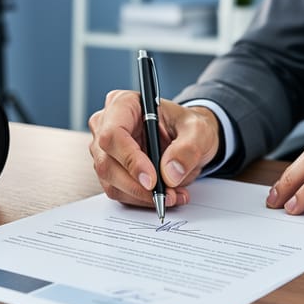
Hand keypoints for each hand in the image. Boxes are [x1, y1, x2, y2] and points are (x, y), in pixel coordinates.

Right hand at [88, 90, 220, 208]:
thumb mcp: (198, 130)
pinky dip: (142, 199)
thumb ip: (187, 149)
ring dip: (141, 195)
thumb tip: (169, 174)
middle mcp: (106, 125)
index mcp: (123, 104)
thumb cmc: (187, 126)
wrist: (188, 139)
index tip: (152, 179)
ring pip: (110, 182)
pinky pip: (119, 191)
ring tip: (173, 195)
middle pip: (107, 162)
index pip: (113, 134)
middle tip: (167, 194)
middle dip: (137, 185)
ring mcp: (105, 150)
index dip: (130, 159)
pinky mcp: (111, 170)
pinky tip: (165, 195)